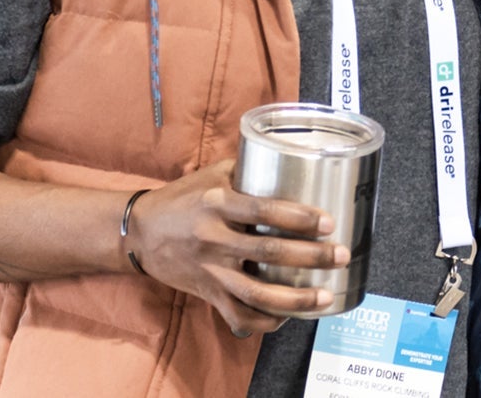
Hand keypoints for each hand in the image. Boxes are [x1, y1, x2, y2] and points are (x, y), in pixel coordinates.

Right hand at [122, 158, 346, 335]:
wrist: (139, 233)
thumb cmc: (182, 198)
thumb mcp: (213, 174)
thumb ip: (250, 170)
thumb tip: (296, 159)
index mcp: (217, 203)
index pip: (265, 210)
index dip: (300, 218)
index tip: (329, 223)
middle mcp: (213, 238)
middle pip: (269, 251)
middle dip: (311, 256)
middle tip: (341, 255)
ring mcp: (210, 270)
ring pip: (256, 293)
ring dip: (295, 298)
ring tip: (324, 295)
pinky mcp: (206, 293)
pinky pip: (237, 315)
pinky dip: (264, 321)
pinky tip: (287, 317)